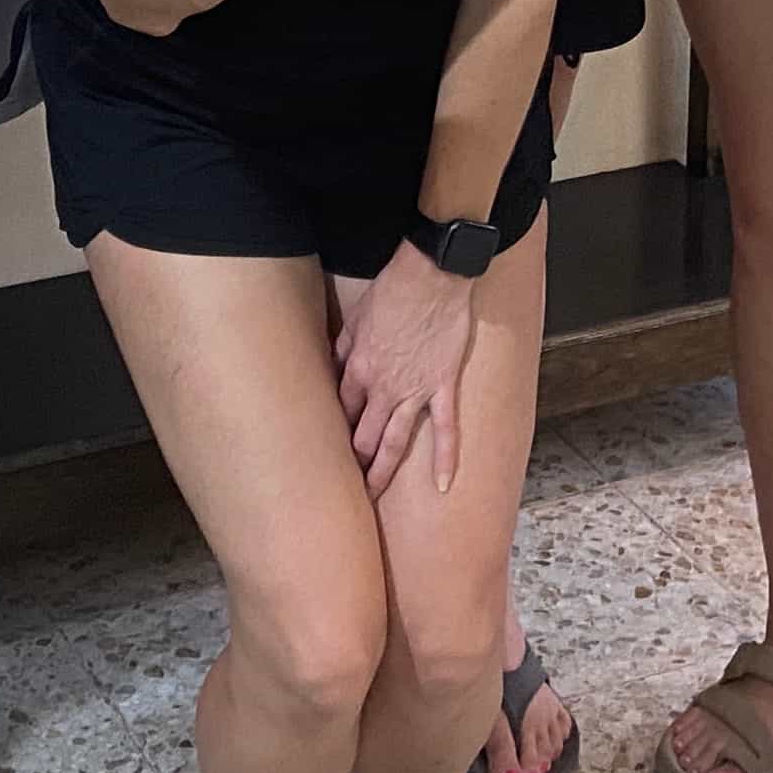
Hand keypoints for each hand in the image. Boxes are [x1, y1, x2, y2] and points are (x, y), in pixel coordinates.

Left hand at [335, 241, 479, 498]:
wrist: (432, 275)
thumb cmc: (393, 290)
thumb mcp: (355, 318)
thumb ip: (344, 349)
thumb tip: (333, 370)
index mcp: (358, 369)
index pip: (341, 411)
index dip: (334, 433)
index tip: (327, 452)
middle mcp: (383, 388)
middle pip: (364, 436)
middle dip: (353, 463)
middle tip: (344, 489)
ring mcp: (415, 391)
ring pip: (395, 441)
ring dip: (382, 471)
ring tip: (372, 496)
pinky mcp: (443, 386)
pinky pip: (445, 428)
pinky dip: (445, 458)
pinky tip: (444, 485)